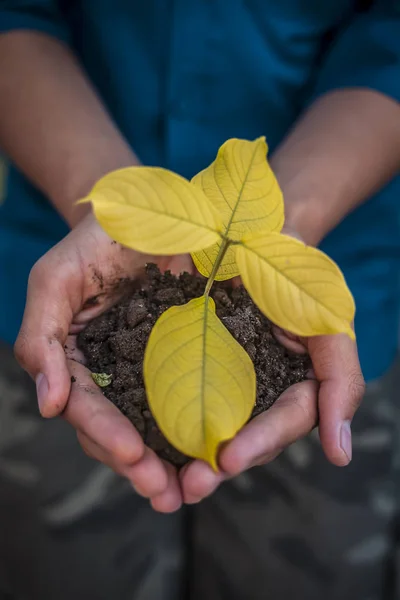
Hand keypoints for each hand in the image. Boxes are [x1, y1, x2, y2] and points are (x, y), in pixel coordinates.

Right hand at [15, 213, 191, 511]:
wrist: (144, 211)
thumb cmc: (92, 243)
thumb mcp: (54, 281)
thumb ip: (40, 338)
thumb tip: (47, 406)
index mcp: (76, 360)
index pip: (85, 406)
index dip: (104, 432)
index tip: (132, 454)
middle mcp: (112, 372)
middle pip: (119, 429)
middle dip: (139, 464)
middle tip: (166, 493)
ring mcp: (149, 367)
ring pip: (155, 423)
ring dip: (171, 459)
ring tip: (194, 487)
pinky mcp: (185, 356)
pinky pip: (191, 395)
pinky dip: (200, 425)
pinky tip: (218, 451)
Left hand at [179, 226, 364, 504]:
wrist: (249, 235)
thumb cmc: (295, 273)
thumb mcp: (327, 319)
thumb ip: (341, 379)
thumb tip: (339, 457)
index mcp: (293, 385)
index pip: (284, 420)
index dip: (260, 442)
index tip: (229, 460)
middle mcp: (256, 391)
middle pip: (242, 438)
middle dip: (216, 465)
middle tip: (190, 485)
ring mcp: (219, 380)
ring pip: (205, 427)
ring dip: (181, 457)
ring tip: (156, 478)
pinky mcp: (182, 366)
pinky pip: (170, 397)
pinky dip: (154, 421)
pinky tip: (132, 441)